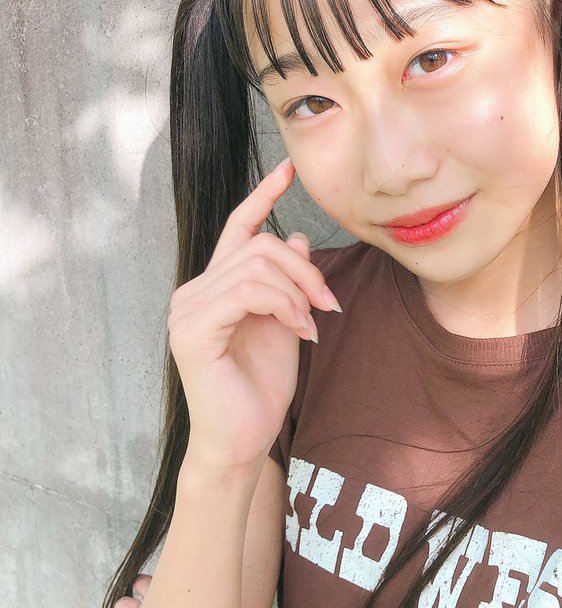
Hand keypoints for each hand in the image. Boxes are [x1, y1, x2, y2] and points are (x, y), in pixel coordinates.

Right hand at [167, 155, 340, 470]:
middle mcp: (192, 292)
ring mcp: (186, 309)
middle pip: (259, 246)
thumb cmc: (260, 389)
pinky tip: (299, 331)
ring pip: (256, 266)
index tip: (290, 168)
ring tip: (313, 324)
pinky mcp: (191, 330)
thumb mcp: (286, 325)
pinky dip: (283, 306)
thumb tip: (296, 238)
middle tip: (330, 305)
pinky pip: (247, 292)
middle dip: (305, 270)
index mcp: (213, 287)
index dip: (263, 195)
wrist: (243, 440)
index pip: (238, 229)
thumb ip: (288, 284)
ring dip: (298, 292)